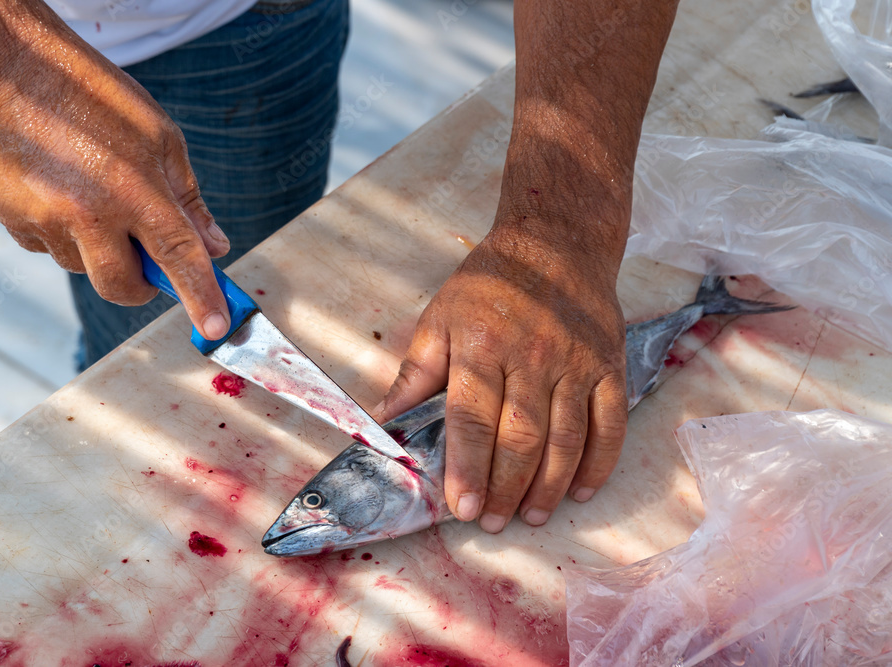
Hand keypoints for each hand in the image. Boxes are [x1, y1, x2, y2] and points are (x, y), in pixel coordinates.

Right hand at [0, 20, 231, 338]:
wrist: (19, 75)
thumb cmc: (101, 101)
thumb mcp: (163, 141)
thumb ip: (189, 201)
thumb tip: (214, 247)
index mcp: (135, 191)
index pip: (178, 258)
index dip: (200, 296)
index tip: (215, 328)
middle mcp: (89, 214)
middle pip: (122, 287)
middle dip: (141, 286)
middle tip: (148, 262)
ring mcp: (47, 220)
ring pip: (85, 268)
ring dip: (101, 252)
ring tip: (96, 198)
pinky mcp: (15, 222)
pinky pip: (53, 250)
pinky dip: (67, 237)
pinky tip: (66, 194)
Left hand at [375, 220, 627, 532]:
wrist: (557, 243)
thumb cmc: (489, 285)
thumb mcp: (440, 318)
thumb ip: (416, 372)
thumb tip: (384, 418)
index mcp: (481, 346)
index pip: (472, 418)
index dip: (467, 467)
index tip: (461, 507)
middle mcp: (531, 357)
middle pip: (520, 436)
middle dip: (505, 487)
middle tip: (493, 523)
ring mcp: (576, 363)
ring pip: (566, 438)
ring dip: (549, 486)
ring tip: (530, 516)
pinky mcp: (610, 365)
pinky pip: (610, 424)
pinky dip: (599, 463)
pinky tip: (581, 491)